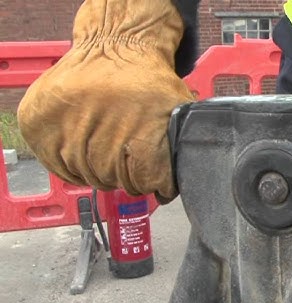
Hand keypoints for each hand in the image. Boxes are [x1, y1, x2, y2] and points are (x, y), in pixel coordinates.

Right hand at [17, 0, 193, 202]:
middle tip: (131, 161)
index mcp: (139, 123)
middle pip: (114, 178)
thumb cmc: (150, 84)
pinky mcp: (38, 122)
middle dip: (127, 176)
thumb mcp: (178, 111)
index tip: (157, 176)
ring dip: (99, 171)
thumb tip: (167, 192)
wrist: (116, 46)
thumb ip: (177, 150)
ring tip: (109, 151)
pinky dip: (74, 167)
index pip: (146, 178)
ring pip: (85, 174)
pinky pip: (59, 166)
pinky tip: (87, 152)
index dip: (154, 181)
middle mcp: (99, 121)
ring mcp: (65, 122)